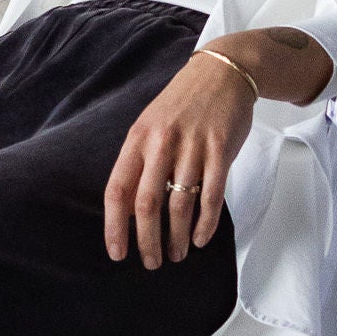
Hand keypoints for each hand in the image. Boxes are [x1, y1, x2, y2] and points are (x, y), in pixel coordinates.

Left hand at [102, 32, 334, 269]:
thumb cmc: (183, 103)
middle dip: (147, 241)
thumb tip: (129, 206)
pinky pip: (211, 196)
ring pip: (179, 205)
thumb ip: (140, 161)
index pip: (118, 189)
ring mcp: (192, 147)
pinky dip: (205, 223)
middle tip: (151, 262)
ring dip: (177, 237)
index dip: (114, 225)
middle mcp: (161, 144)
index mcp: (138, 139)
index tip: (116, 252)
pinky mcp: (220, 151)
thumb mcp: (151, 124)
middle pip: (147, 204)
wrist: (222, 73)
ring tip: (176, 254)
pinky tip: (200, 238)